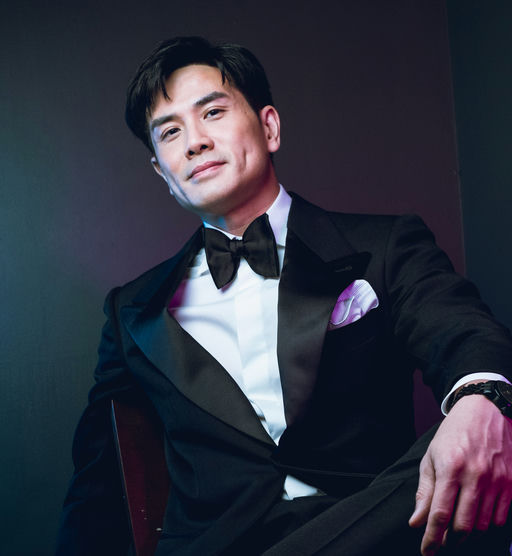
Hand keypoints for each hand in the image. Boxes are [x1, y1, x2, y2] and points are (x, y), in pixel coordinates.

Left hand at [409, 393, 511, 554]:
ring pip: (484, 525)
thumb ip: (425, 491)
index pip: (440, 514)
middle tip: (443, 542)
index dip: (432, 539)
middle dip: (451, 541)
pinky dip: (489, 524)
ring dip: (470, 533)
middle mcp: (475, 475)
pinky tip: (478, 517)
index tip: (427, 552)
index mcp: (450, 467)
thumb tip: (416, 522)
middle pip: (464, 526)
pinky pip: (502, 517)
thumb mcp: (432, 457)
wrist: (486, 410)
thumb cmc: (453, 433)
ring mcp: (497, 480)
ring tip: (459, 528)